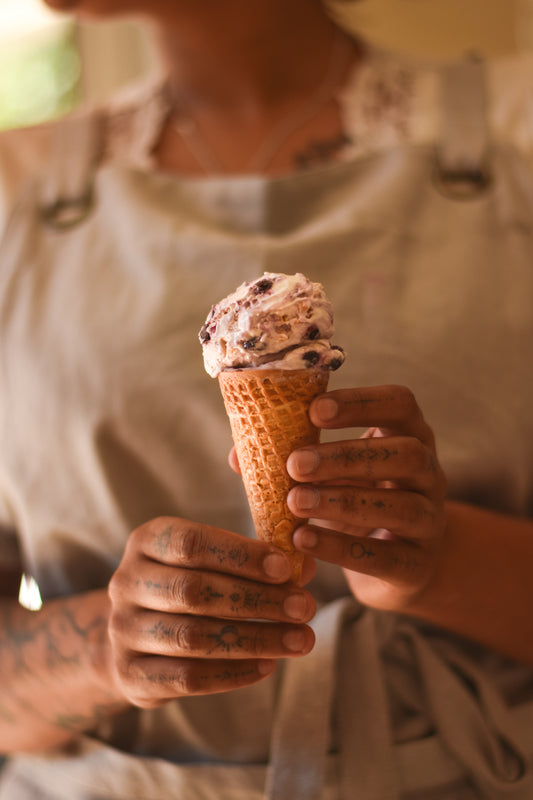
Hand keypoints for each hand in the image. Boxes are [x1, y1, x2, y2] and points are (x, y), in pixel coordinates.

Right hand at [107, 517, 315, 707]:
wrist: (134, 635)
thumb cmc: (189, 584)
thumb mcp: (214, 560)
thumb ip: (257, 559)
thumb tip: (304, 566)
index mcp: (147, 541)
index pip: (191, 544)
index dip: (240, 555)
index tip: (285, 568)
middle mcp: (127, 582)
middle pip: (193, 591)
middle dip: (257, 600)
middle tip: (305, 607)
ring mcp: (123, 630)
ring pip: (192, 638)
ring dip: (255, 639)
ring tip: (301, 640)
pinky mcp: (129, 673)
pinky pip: (186, 677)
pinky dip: (232, 673)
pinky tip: (269, 665)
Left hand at [285, 385, 447, 612]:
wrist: (399, 565)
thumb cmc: (358, 502)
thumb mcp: (333, 473)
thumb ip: (293, 458)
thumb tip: (239, 456)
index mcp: (409, 435)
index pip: (400, 403)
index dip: (361, 403)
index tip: (314, 410)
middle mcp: (431, 472)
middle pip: (405, 453)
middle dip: (347, 456)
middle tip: (294, 464)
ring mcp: (432, 520)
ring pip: (402, 505)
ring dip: (343, 501)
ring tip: (295, 502)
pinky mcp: (419, 565)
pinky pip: (387, 557)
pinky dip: (342, 549)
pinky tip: (303, 540)